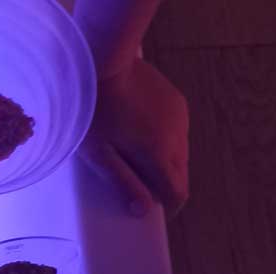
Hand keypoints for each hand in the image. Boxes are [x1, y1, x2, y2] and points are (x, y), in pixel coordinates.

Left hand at [78, 59, 188, 216]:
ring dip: (167, 164)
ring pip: (181, 153)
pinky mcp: (178, 101)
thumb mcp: (100, 156)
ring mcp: (180, 117)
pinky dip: (167, 142)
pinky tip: (145, 134)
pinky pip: (178, 132)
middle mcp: (177, 137)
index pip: (177, 192)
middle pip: (181, 175)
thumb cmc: (94, 114)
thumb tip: (142, 210)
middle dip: (165, 186)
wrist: (106, 62)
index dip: (168, 207)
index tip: (153, 210)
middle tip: (141, 186)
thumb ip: (124, 183)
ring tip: (140, 158)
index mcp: (159, 154)